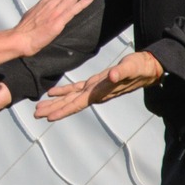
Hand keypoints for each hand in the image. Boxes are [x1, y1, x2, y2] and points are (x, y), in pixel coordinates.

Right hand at [9, 0, 103, 57]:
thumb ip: (46, 9)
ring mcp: (55, 11)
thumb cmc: (26, 30)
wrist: (20, 39)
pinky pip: (72, 10)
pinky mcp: (57, 22)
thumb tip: (51, 8)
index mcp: (48, 0)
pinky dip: (81, 3)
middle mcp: (52, 3)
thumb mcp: (36, 14)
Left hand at [36, 50, 163, 122]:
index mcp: (100, 92)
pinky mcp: (95, 83)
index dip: (63, 110)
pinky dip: (64, 91)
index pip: (77, 104)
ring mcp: (94, 89)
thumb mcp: (131, 67)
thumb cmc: (140, 67)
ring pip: (70, 98)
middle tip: (35, 114)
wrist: (148, 67)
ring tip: (39, 108)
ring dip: (55, 103)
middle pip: (70, 104)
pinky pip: (75, 89)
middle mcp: (95, 94)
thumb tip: (111, 76)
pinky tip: (53, 92)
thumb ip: (121, 72)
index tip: (49, 117)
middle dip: (53, 110)